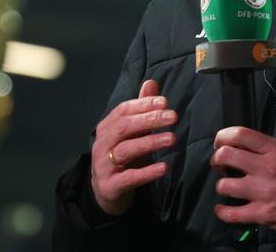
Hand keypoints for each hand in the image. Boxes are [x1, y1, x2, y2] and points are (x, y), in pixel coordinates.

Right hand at [90, 79, 177, 215]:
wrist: (105, 193)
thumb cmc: (122, 159)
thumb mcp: (131, 134)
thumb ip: (141, 110)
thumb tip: (151, 82)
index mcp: (107, 127)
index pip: (123, 111)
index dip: (143, 104)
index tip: (165, 102)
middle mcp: (102, 144)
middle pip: (124, 127)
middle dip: (149, 120)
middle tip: (173, 117)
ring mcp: (103, 165)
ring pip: (126, 150)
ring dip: (150, 142)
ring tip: (172, 139)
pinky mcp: (110, 186)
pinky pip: (129, 177)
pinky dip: (147, 172)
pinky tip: (164, 168)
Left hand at [211, 126, 275, 238]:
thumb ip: (272, 149)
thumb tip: (250, 147)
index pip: (240, 134)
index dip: (222, 136)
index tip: (219, 142)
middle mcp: (267, 168)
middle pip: (226, 156)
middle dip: (216, 159)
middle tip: (218, 164)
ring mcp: (264, 192)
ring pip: (225, 185)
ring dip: (221, 187)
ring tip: (226, 188)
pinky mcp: (264, 214)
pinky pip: (232, 213)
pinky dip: (223, 212)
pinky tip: (222, 210)